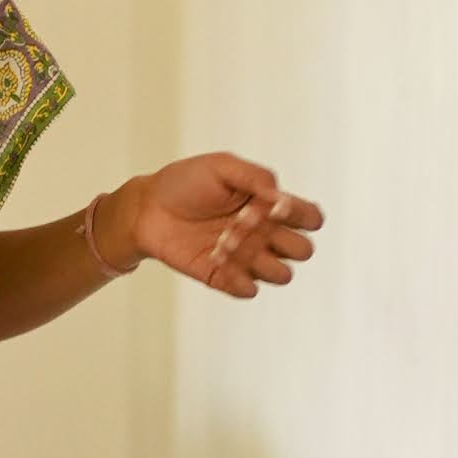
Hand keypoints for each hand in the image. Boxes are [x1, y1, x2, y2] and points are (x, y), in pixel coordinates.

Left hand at [106, 155, 322, 300]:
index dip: (301, 215)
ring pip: (282, 275)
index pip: (310, 217)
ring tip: (225, 242)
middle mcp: (264, 234)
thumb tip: (281, 200)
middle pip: (303, 251)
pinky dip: (237, 278)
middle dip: (281, 239)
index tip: (272, 205)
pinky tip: (214, 258)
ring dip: (258, 260)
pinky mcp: (224, 278)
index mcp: (270, 205)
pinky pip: (249, 290)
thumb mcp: (222, 166)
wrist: (147, 208)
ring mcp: (246, 258)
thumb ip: (257, 177)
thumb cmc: (185, 182)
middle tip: (245, 223)